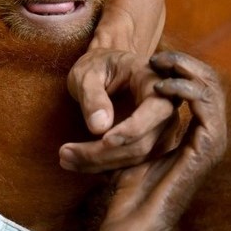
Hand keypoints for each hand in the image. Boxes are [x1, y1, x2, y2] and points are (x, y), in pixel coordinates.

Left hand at [61, 48, 178, 172]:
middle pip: (142, 142)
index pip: (156, 111)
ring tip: (65, 158)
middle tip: (65, 153)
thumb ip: (93, 96)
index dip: (131, 130)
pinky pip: (129, 162)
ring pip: (135, 157)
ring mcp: (160, 130)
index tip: (103, 140)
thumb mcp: (88, 73)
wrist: (106, 68)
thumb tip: (99, 128)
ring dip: (99, 164)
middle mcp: (165, 109)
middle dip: (104, 153)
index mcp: (155, 82)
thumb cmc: (97, 65)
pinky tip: (77, 163)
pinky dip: (103, 166)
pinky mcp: (148, 144)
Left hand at [96, 51, 226, 230]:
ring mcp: (210, 142)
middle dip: (187, 65)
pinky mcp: (207, 150)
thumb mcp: (126, 144)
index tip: (154, 57)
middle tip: (160, 55)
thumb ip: (125, 127)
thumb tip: (110, 108)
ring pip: (213, 93)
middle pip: (211, 85)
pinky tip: (163, 86)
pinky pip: (209, 110)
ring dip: (189, 72)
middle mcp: (205, 135)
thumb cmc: (126, 186)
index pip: (200, 90)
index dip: (181, 69)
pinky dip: (189, 92)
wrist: (134, 219)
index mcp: (192, 131)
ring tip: (162, 63)